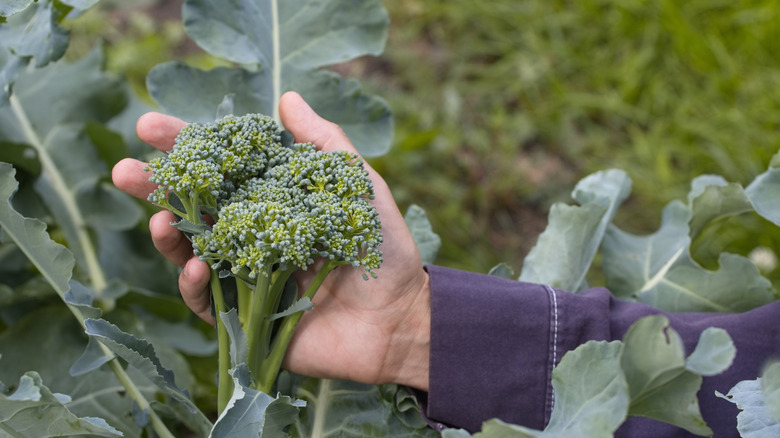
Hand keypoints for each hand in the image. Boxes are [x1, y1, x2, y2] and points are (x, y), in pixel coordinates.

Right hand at [111, 92, 430, 390]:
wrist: (399, 317)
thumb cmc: (385, 248)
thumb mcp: (358, 186)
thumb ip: (324, 143)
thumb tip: (287, 98)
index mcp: (273, 201)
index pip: (221, 170)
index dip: (186, 149)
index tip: (150, 128)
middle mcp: (253, 234)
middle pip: (194, 209)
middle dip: (157, 188)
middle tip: (125, 170)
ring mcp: (246, 275)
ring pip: (192, 253)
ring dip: (168, 236)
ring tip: (158, 220)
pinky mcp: (246, 317)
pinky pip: (208, 301)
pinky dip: (196, 284)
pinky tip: (198, 266)